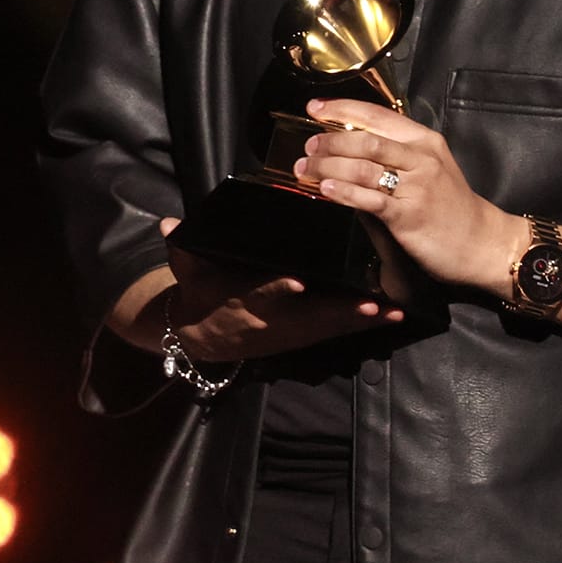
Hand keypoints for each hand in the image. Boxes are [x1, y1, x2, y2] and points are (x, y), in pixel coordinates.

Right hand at [158, 217, 401, 360]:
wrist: (203, 336)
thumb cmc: (199, 295)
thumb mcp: (187, 274)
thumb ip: (181, 251)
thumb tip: (167, 225)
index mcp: (244, 300)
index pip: (261, 293)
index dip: (279, 289)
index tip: (298, 282)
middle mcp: (273, 320)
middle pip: (310, 317)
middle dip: (340, 312)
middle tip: (371, 303)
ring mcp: (290, 330)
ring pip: (330, 326)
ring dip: (362, 320)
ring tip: (393, 310)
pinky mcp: (303, 335)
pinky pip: (337, 330)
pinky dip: (364, 323)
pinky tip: (393, 315)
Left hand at [292, 98, 511, 295]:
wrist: (483, 243)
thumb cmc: (451, 207)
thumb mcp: (430, 170)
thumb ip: (395, 157)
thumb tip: (348, 152)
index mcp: (424, 141)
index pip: (377, 115)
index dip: (342, 109)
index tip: (314, 108)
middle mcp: (421, 158)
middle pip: (365, 140)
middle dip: (329, 141)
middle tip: (308, 147)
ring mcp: (417, 186)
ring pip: (363, 167)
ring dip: (328, 166)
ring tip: (307, 168)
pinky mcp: (409, 215)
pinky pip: (370, 199)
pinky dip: (344, 192)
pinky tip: (326, 188)